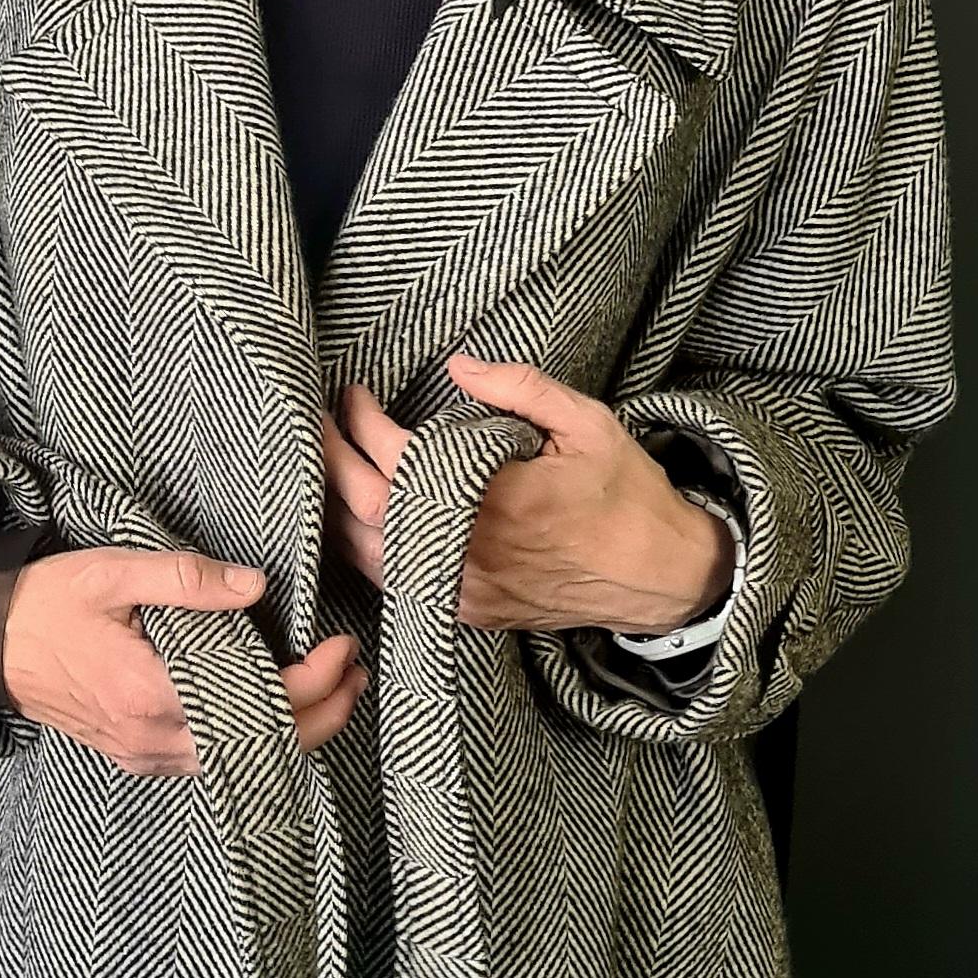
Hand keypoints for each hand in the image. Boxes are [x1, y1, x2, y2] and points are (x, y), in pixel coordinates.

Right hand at [1, 545, 368, 776]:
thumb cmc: (45, 603)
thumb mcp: (110, 573)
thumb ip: (185, 579)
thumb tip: (255, 587)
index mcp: (148, 692)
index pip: (259, 704)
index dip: (315, 681)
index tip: (342, 647)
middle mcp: (150, 737)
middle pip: (262, 746)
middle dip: (323, 713)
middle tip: (355, 673)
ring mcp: (142, 753)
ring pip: (239, 760)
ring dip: (293, 731)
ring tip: (332, 691)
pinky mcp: (136, 754)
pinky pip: (210, 760)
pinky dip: (253, 741)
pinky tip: (275, 711)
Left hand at [323, 352, 735, 635]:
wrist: (660, 577)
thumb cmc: (627, 495)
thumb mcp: (587, 424)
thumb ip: (519, 388)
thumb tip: (457, 366)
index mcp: (493, 500)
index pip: (397, 459)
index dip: (362, 423)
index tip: (353, 395)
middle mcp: (467, 551)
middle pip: (364, 508)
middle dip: (331, 460)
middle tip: (317, 423)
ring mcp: (462, 589)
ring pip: (367, 554)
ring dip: (336, 508)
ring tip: (325, 464)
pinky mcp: (465, 612)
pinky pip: (392, 581)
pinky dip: (362, 546)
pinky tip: (353, 516)